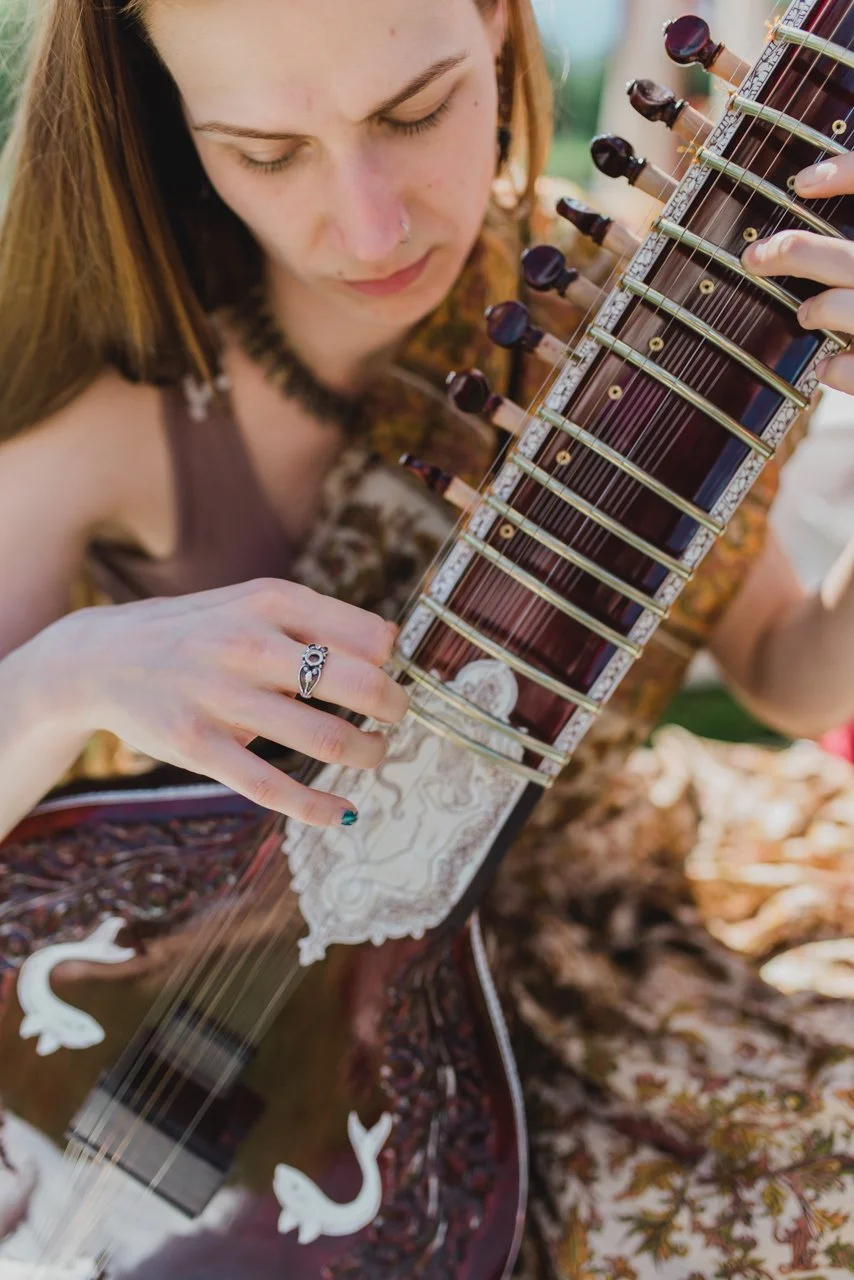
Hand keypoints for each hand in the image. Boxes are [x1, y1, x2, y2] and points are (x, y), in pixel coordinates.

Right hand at [46, 579, 407, 826]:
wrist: (98, 658)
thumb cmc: (195, 631)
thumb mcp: (251, 604)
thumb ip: (315, 620)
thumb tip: (390, 647)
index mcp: (271, 602)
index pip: (369, 635)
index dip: (393, 663)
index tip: (393, 677)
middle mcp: (248, 644)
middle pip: (357, 684)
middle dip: (394, 708)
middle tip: (397, 718)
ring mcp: (220, 697)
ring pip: (324, 738)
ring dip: (367, 754)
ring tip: (373, 754)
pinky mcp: (198, 747)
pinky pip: (272, 787)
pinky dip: (319, 808)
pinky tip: (345, 813)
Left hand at [742, 153, 853, 390]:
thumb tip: (824, 185)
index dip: (848, 173)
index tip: (802, 182)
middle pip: (847, 259)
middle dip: (794, 253)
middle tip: (757, 257)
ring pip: (840, 308)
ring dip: (816, 310)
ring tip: (806, 313)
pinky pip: (853, 370)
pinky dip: (836, 370)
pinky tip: (828, 366)